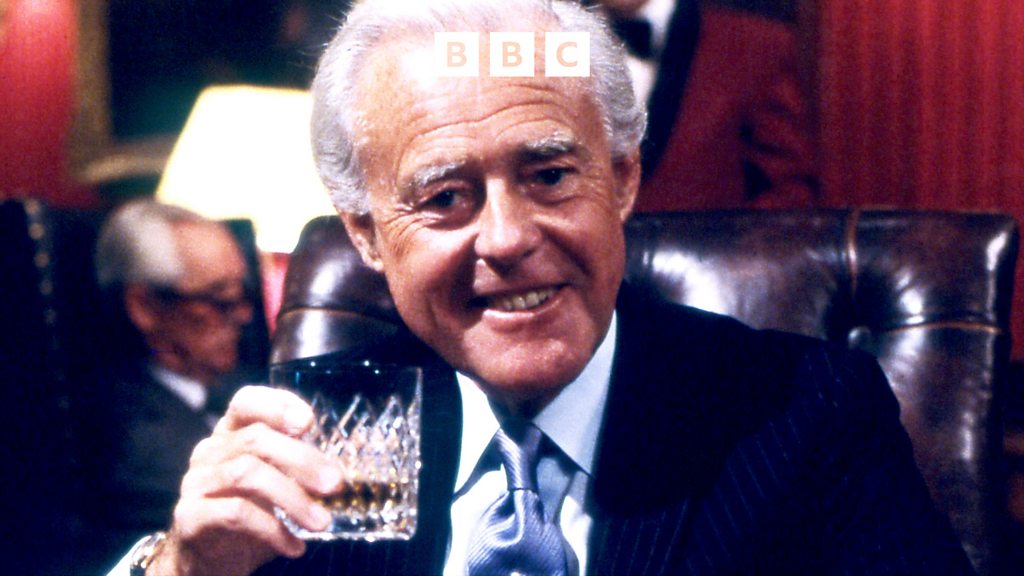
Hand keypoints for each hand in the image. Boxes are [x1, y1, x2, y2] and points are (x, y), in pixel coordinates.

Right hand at [147, 386, 343, 575]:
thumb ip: (297, 466)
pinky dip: (273, 530)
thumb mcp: (277, 483)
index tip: (309, 422)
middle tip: (334, 484)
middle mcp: (209, 452)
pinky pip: (236, 513)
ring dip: (293, 498)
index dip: (276, 404)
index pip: (245, 402)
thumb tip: (335, 471)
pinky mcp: (191, 516)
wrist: (210, 561)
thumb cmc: (251, 516)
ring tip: (321, 521)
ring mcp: (197, 483)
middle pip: (255, 439)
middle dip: (302, 460)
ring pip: (246, 473)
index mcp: (231, 434)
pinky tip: (295, 545)